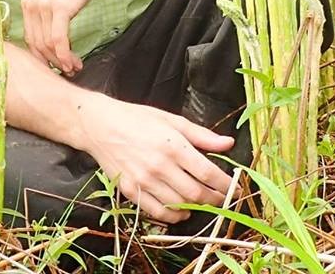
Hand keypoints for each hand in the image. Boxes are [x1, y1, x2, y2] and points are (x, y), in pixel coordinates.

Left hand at [21, 0, 106, 73]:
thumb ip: (49, 9)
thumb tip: (53, 32)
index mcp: (27, 2)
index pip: (30, 38)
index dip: (42, 56)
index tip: (55, 65)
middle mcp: (31, 5)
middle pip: (37, 45)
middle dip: (52, 62)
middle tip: (68, 71)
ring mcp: (43, 6)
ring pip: (48, 45)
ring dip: (61, 60)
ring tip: (75, 67)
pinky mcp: (59, 8)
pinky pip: (58, 39)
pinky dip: (65, 54)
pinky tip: (73, 62)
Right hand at [76, 93, 236, 223]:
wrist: (100, 126)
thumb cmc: (136, 118)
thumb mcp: (171, 119)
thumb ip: (201, 135)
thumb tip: (228, 143)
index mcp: (173, 145)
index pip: (208, 173)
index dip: (226, 185)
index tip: (235, 188)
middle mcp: (160, 166)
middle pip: (197, 194)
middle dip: (215, 199)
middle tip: (222, 198)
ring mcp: (145, 181)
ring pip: (180, 206)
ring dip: (197, 208)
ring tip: (203, 202)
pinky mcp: (132, 191)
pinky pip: (159, 213)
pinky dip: (174, 216)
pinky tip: (181, 209)